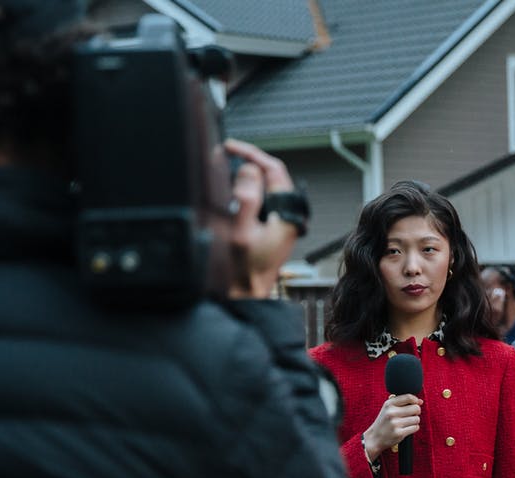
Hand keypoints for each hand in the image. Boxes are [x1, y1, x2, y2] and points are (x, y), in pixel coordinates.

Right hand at [225, 138, 297, 298]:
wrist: (249, 294)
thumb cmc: (244, 268)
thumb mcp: (240, 230)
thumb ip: (246, 198)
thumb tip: (250, 170)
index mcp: (287, 212)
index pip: (274, 169)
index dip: (251, 154)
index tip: (230, 146)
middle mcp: (289, 214)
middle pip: (271, 175)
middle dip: (248, 160)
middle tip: (225, 152)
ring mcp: (282, 220)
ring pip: (267, 186)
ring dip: (248, 174)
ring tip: (226, 165)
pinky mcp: (274, 227)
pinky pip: (263, 199)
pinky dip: (248, 189)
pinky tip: (232, 188)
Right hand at [362, 394, 423, 459]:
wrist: (374, 438)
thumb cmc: (384, 422)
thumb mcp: (389, 409)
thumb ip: (403, 403)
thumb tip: (420, 401)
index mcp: (389, 404)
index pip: (408, 397)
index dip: (415, 400)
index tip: (415, 404)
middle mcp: (391, 412)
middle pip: (416, 408)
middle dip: (416, 412)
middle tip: (411, 415)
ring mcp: (395, 423)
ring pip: (417, 419)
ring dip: (414, 421)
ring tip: (407, 423)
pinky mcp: (399, 433)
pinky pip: (415, 427)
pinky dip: (413, 428)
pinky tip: (406, 429)